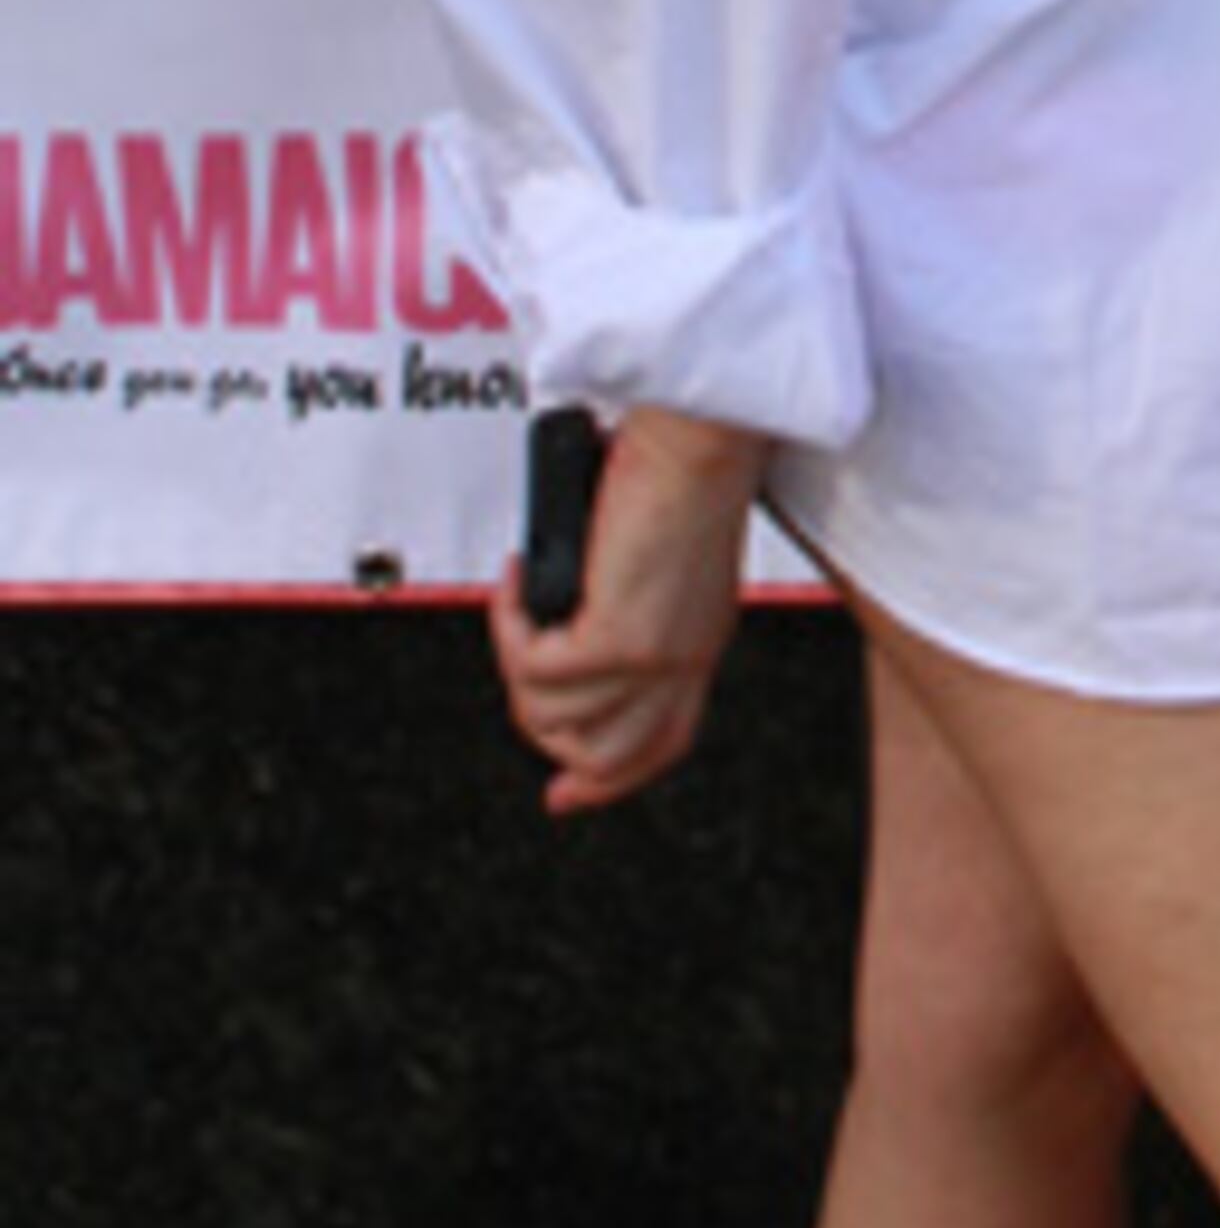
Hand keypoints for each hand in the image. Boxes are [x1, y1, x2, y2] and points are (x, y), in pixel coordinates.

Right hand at [485, 409, 764, 812]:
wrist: (701, 433)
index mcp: (698, 637)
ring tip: (519, 603)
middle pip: (603, 754)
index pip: (659, 743)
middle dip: (542, 727)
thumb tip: (563, 607)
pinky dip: (510, 626)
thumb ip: (624, 589)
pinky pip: (535, 667)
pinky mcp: (620, 636)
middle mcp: (683, 656)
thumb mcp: (656, 546)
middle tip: (518, 667)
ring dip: (518, 666)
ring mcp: (654, 655)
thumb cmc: (679, 463)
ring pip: (554, 716)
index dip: (606, 782)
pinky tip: (518, 580)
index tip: (561, 795)